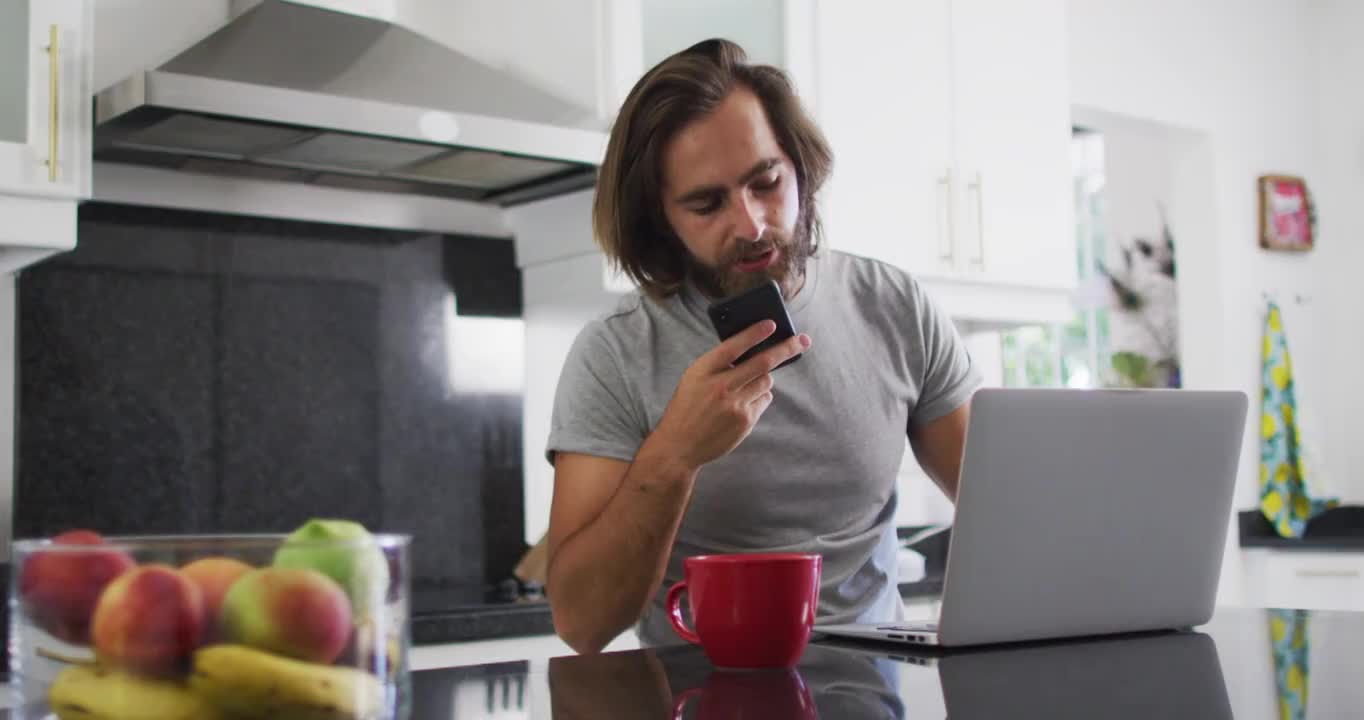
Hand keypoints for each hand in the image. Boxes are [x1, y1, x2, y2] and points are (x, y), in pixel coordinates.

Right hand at [650, 320, 810, 471]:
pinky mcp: (745, 421)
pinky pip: (764, 399)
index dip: (753, 334)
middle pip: (762, 362)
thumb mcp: (694, 379)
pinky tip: (742, 403)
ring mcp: (735, 405)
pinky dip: (759, 396)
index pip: (733, 347)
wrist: (680, 445)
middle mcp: (720, 386)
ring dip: (764, 377)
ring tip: (745, 385)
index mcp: (703, 371)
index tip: (771, 324)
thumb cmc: (687, 407)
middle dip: (786, 349)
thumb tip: (751, 349)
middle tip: (803, 341)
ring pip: (766, 381)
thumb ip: (718, 365)